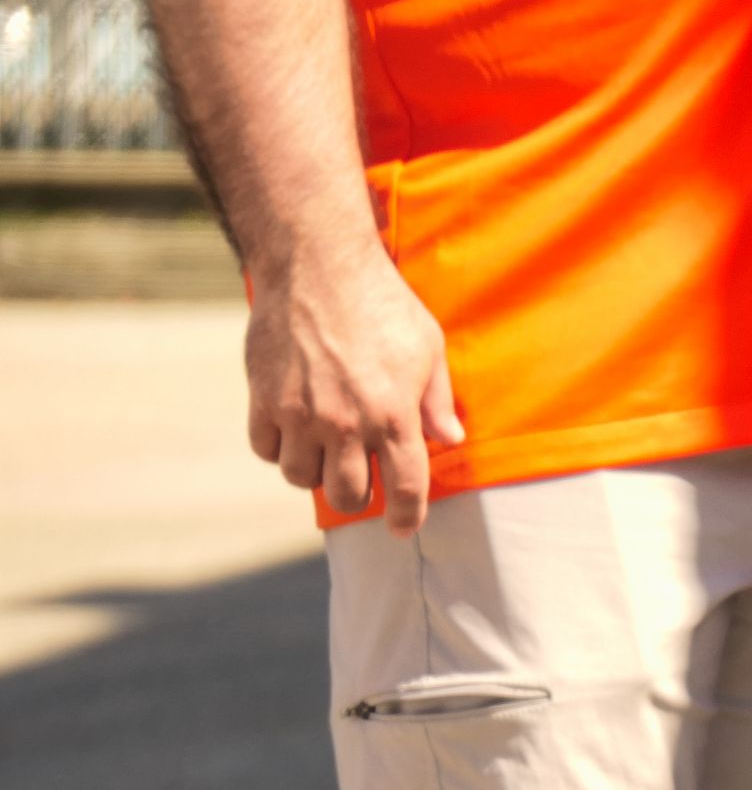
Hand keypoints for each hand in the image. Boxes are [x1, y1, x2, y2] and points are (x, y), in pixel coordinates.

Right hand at [244, 245, 462, 535]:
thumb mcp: (428, 348)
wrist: (317, 262)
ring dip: (315, 473)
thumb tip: (450, 439)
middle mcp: (346, 423)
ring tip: (326, 453)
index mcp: (394, 415)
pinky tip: (293, 432)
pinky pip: (266, 448)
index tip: (402, 526)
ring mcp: (301, 412)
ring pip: (300, 477)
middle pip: (346, 495)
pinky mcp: (264, 396)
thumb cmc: (382, 302)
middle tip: (361, 481)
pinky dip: (278, 449)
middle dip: (356, 497)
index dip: (405, 517)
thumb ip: (437, 399)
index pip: (404, 489)